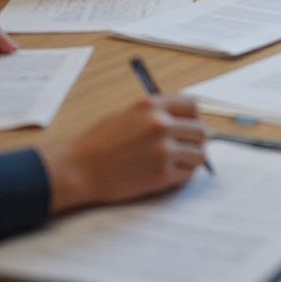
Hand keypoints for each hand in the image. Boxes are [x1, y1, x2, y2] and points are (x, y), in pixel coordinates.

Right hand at [40, 96, 207, 213]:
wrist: (79, 169)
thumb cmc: (99, 142)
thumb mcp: (130, 114)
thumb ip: (158, 114)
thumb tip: (184, 121)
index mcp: (153, 106)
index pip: (193, 105)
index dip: (194, 117)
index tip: (190, 126)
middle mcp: (161, 125)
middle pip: (201, 131)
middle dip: (197, 141)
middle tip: (188, 148)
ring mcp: (162, 151)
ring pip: (199, 154)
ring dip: (192, 160)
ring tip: (180, 163)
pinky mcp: (160, 176)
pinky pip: (187, 175)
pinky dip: (183, 176)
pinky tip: (171, 175)